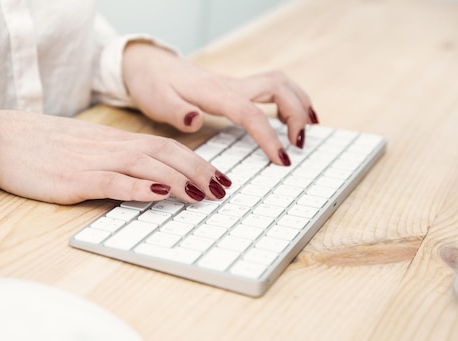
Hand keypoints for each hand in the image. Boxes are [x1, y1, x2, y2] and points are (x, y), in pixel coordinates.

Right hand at [0, 110, 231, 203]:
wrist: (1, 140)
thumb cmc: (42, 148)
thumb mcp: (85, 150)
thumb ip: (114, 161)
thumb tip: (144, 179)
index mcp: (114, 141)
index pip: (165, 146)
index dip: (196, 160)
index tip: (218, 176)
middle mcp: (110, 147)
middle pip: (165, 153)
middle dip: (199, 170)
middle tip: (223, 189)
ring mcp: (93, 162)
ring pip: (146, 164)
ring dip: (179, 179)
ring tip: (202, 194)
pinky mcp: (73, 180)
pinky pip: (112, 181)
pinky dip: (139, 187)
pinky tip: (160, 193)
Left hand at [122, 42, 318, 165]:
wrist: (148, 64)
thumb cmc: (152, 84)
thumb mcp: (156, 101)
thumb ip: (177, 112)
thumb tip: (195, 120)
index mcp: (214, 93)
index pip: (251, 113)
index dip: (269, 136)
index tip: (281, 158)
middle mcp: (230, 85)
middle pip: (277, 88)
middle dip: (296, 113)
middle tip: (300, 144)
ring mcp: (235, 85)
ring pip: (279, 84)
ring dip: (299, 103)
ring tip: (309, 129)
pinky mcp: (235, 88)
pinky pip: (271, 88)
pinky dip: (289, 100)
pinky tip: (293, 117)